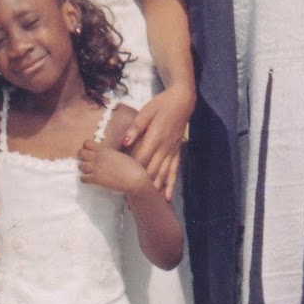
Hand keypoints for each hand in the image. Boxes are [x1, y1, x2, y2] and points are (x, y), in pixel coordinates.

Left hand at [78, 140, 145, 194]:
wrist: (135, 179)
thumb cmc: (132, 167)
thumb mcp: (120, 155)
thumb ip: (110, 154)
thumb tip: (107, 155)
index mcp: (104, 149)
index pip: (86, 143)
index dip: (86, 147)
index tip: (90, 152)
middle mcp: (98, 157)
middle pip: (80, 153)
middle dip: (82, 157)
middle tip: (87, 161)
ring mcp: (96, 168)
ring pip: (80, 166)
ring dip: (83, 168)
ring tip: (88, 171)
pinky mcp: (96, 179)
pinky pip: (82, 178)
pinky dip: (85, 179)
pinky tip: (90, 179)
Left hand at [120, 82, 193, 197]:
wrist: (182, 101)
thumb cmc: (161, 105)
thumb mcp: (146, 112)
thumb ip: (136, 128)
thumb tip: (124, 141)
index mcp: (155, 137)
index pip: (141, 158)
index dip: (132, 170)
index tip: (121, 181)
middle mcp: (165, 147)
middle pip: (152, 170)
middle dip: (141, 184)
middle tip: (130, 198)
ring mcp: (172, 151)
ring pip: (163, 173)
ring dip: (155, 188)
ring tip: (146, 202)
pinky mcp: (177, 152)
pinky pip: (174, 171)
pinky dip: (171, 184)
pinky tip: (167, 196)